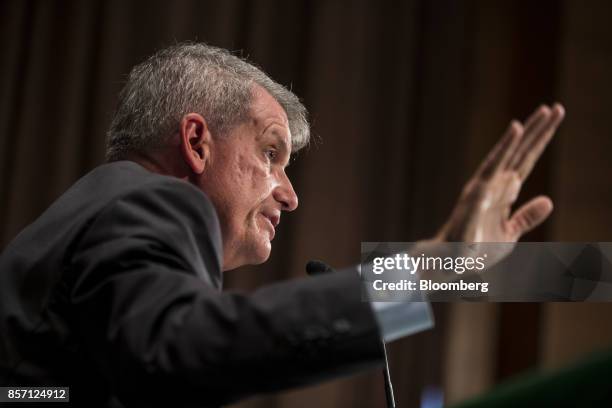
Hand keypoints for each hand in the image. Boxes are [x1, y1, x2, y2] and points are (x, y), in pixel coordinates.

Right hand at [437, 103, 564, 243]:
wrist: (450, 263)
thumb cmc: (475, 249)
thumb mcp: (510, 234)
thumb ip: (527, 216)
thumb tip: (548, 200)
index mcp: (503, 192)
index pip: (526, 160)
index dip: (541, 141)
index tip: (555, 119)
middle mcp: (494, 185)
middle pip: (520, 153)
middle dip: (538, 131)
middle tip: (555, 107)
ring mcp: (483, 189)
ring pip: (506, 156)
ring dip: (521, 136)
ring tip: (537, 114)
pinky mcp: (475, 197)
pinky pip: (490, 171)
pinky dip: (502, 150)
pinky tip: (514, 131)